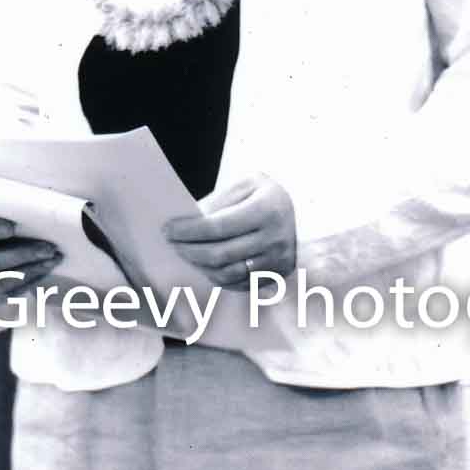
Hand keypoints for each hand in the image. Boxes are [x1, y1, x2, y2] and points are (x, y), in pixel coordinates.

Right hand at [0, 211, 62, 332]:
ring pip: (5, 280)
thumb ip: (0, 208)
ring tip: (55, 256)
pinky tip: (48, 267)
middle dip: (24, 254)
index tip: (10, 227)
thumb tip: (29, 202)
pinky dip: (33, 279)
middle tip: (50, 247)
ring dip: (34, 268)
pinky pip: (13, 293)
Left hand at [163, 175, 296, 290]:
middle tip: (172, 244)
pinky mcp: (276, 276)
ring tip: (186, 254)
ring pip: (227, 274)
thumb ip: (218, 201)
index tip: (168, 230)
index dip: (189, 231)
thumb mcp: (245, 185)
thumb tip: (187, 222)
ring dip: (200, 266)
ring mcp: (278, 261)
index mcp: (267, 209)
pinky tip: (204, 265)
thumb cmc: (265, 195)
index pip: (218, 227)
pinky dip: (216, 276)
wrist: (302, 211)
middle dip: (189, 251)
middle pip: (220, 254)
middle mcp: (276, 238)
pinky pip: (238, 284)